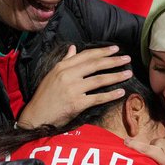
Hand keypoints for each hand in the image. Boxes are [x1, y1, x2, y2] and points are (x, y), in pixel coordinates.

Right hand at [15, 45, 131, 128]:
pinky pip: (97, 98)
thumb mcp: (52, 75)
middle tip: (127, 59)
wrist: (36, 116)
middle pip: (95, 65)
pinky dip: (111, 95)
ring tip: (128, 73)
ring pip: (99, 80)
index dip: (102, 51)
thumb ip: (65, 61)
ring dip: (116, 76)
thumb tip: (73, 48)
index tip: (115, 49)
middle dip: (113, 61)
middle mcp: (68, 75)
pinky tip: (121, 92)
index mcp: (62, 67)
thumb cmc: (44, 96)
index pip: (86, 55)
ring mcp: (73, 89)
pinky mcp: (77, 103)